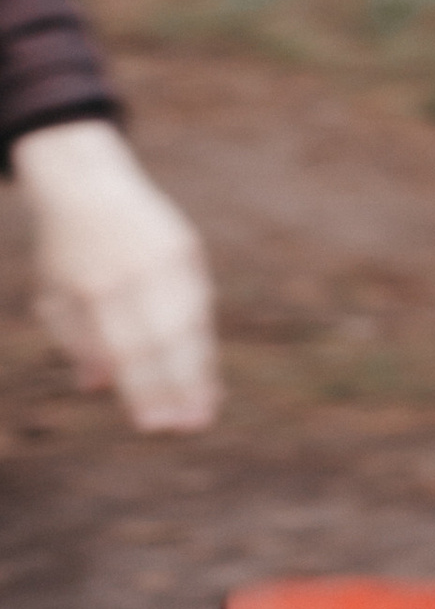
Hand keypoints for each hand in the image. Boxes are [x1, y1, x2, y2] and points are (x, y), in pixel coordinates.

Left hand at [19, 119, 219, 431]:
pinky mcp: (187, 247)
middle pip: (166, 339)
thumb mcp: (54, 296)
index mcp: (96, 287)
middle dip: (180, 388)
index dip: (142, 389)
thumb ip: (75, 342)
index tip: (153, 426)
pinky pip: (199, 302)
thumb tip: (98, 387)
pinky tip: (206, 371)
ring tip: (207, 408)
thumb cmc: (65, 250)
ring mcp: (167, 258)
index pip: (125, 348)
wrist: (88, 183)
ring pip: (191, 323)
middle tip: (192, 426)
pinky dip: (203, 340)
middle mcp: (136, 273)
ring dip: (200, 371)